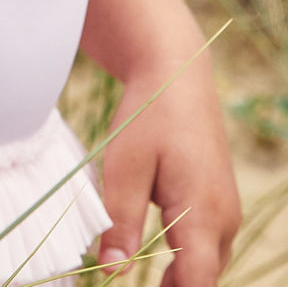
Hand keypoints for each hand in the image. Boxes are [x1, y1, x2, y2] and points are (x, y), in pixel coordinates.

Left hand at [97, 50, 240, 284]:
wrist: (175, 71)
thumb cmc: (148, 114)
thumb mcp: (124, 166)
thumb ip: (120, 221)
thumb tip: (113, 270)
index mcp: (203, 214)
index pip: (198, 284)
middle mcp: (223, 217)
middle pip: (204, 279)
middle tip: (138, 285)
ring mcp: (225, 208)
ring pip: (207, 262)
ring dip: (181, 277)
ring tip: (149, 281)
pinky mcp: (218, 199)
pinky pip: (207, 243)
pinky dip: (187, 257)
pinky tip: (160, 257)